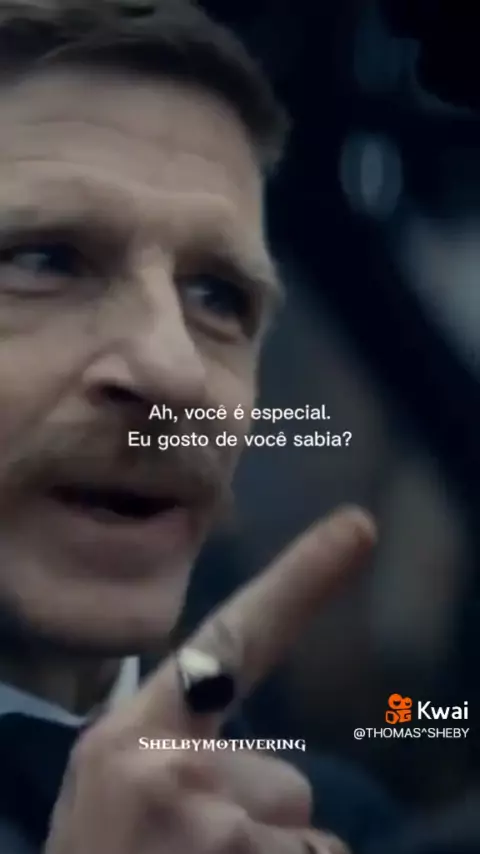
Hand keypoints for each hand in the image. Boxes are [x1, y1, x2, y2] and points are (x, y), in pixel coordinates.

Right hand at [45, 506, 374, 853]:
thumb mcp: (110, 792)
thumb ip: (176, 745)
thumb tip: (258, 754)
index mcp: (135, 734)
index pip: (233, 638)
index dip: (301, 578)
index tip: (358, 527)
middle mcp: (177, 769)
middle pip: (288, 778)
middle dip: (256, 823)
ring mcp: (220, 834)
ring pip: (306, 840)